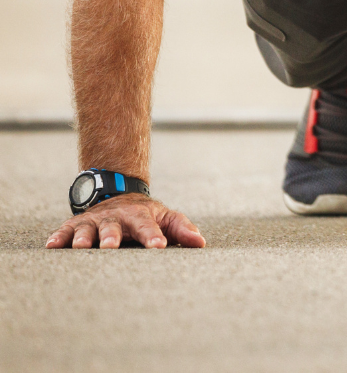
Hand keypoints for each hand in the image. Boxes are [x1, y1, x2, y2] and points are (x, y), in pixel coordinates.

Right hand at [45, 194, 205, 248]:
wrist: (118, 192)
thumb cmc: (145, 215)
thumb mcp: (165, 217)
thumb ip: (181, 229)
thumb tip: (200, 243)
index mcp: (140, 216)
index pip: (149, 226)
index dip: (153, 236)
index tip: (158, 247)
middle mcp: (117, 217)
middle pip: (115, 226)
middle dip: (113, 236)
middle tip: (111, 247)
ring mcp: (95, 220)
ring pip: (89, 228)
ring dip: (84, 237)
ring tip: (81, 247)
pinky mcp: (76, 225)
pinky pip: (65, 231)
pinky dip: (59, 237)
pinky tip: (52, 246)